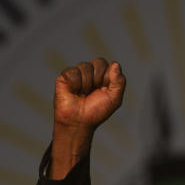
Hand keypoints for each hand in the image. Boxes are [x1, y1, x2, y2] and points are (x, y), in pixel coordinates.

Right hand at [48, 58, 125, 178]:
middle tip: (92, 93)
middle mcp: (91, 72)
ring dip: (86, 84)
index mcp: (104, 76)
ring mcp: (77, 73)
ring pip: (85, 66)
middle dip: (98, 79)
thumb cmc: (96, 111)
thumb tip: (115, 64)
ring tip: (82, 94)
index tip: (104, 91)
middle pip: (99, 62)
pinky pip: (73, 72)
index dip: (108, 78)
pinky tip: (72, 92)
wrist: (78, 122)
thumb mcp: (114, 99)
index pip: (109, 65)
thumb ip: (119, 82)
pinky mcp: (65, 76)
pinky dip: (75, 84)